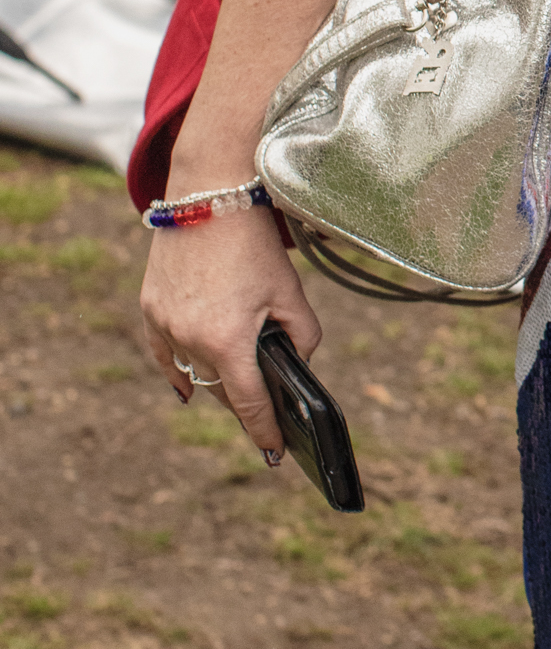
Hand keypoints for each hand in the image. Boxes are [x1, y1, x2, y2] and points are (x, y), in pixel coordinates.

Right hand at [140, 205, 321, 459]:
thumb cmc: (254, 243)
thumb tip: (300, 365)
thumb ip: (303, 335)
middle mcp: (189, 339)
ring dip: (216, 382)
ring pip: (193, 372)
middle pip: (220, 389)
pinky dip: (179, 370)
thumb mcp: (290, 291)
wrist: (208, 194)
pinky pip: (164, 353)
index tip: (273, 454)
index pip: (248, 403)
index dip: (263, 431)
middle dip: (243, 404)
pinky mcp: (149, 308)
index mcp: (227, 339)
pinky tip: (190, 388)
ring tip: (239, 395)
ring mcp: (163, 325)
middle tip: (265, 419)